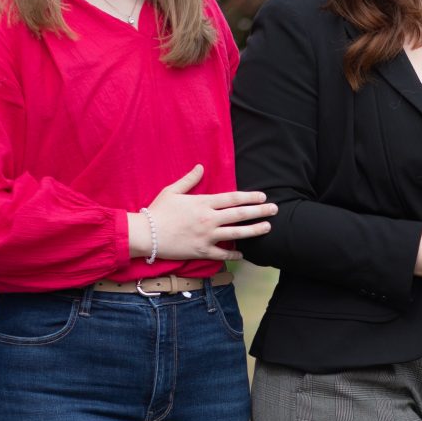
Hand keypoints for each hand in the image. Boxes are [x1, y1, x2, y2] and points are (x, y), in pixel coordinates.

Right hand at [142, 164, 275, 260]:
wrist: (146, 234)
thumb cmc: (157, 211)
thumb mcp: (172, 191)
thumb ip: (189, 180)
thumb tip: (201, 167)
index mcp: (203, 203)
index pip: (232, 198)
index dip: (250, 197)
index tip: (263, 196)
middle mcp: (208, 219)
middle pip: (240, 215)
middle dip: (260, 211)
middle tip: (275, 209)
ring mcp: (207, 237)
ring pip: (236, 233)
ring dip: (254, 230)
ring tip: (268, 227)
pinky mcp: (202, 251)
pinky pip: (222, 254)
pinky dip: (234, 254)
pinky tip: (244, 253)